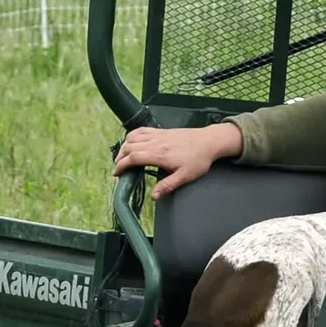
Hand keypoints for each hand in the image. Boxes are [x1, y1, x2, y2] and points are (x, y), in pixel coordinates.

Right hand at [113, 122, 242, 197]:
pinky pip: (142, 130)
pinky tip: (131, 141)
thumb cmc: (199, 159)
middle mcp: (156, 143)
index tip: (116, 173)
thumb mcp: (185, 177)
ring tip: (122, 157)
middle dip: (120, 157)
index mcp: (159, 155)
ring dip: (124, 146)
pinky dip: (132, 135)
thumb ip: (167, 185)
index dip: (121, 165)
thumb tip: (153, 196)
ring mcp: (158, 135)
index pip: (133, 158)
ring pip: (133, 137)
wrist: (209, 141)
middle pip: (129, 147)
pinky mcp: (161, 130)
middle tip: (118, 168)